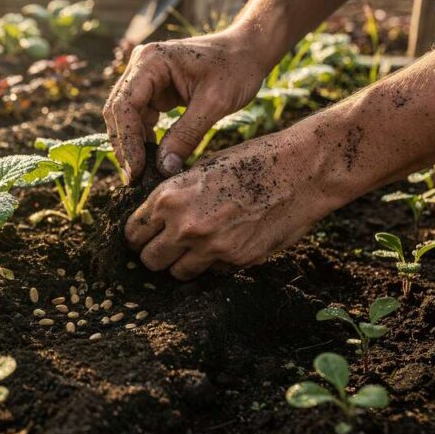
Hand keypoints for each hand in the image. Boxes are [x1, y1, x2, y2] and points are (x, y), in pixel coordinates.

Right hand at [103, 29, 273, 180]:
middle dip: (125, 146)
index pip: (125, 105)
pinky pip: (139, 118)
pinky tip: (152, 159)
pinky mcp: (153, 89)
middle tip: (135, 178)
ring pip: (125, 117)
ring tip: (142, 173)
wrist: (249, 51)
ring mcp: (145, 77)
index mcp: (151, 61)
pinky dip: (143, 139)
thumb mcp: (215, 104)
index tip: (136, 170)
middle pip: (118, 111)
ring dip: (131, 145)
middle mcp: (141, 65)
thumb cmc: (236, 69)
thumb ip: (187, 135)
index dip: (127, 140)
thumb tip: (164, 168)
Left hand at [124, 128, 342, 278]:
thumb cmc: (251, 160)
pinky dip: (213, 263)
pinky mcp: (237, 261)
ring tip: (196, 247)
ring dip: (182, 263)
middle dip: (155, 254)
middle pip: (149, 260)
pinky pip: (211, 272)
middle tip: (167, 246)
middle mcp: (185, 227)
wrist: (300, 170)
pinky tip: (226, 243)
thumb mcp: (202, 168)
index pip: (134, 232)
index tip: (145, 236)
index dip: (138, 235)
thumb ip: (175, 195)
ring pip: (177, 273)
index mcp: (169, 198)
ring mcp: (211, 248)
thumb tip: (155, 216)